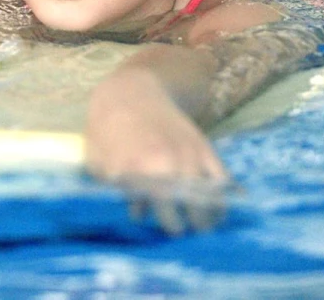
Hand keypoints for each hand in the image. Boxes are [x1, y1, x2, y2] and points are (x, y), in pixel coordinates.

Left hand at [85, 70, 228, 234]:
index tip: (169, 231)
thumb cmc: (107, 130)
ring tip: (202, 226)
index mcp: (138, 169)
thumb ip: (115, 190)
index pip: (157, 208)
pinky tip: (219, 211)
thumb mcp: (99, 162)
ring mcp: (188, 155)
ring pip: (206, 196)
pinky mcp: (203, 147)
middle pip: (184, 206)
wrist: (130, 92)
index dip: (167, 224)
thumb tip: (139, 215)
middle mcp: (167, 163)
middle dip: (184, 224)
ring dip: (206, 216)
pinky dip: (223, 198)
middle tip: (182, 231)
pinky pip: (221, 179)